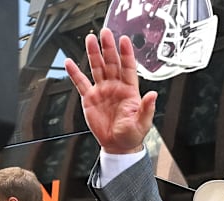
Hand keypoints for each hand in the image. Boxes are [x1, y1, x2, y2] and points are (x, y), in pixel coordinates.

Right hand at [64, 28, 156, 153]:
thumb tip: (153, 95)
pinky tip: (70, 63)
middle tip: (105, 33)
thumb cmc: (132, 135)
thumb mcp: (143, 122)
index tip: (124, 40)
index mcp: (130, 91)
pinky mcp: (90, 98)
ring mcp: (102, 91)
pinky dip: (75, 73)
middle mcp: (116, 87)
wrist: (118, 145)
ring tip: (90, 39)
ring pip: (97, 68)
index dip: (126, 54)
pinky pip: (81, 83)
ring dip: (94, 54)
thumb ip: (147, 108)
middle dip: (108, 48)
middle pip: (111, 63)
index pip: (128, 68)